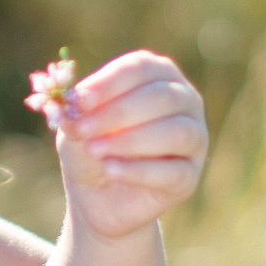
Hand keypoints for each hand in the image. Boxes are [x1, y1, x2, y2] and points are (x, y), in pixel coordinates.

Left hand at [30, 49, 206, 239]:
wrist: (99, 198)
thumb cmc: (92, 147)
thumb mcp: (77, 126)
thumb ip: (77, 113)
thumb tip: (71, 103)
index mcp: (157, 74)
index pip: (140, 67)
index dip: (109, 83)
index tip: (79, 100)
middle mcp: (184, 100)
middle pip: (161, 96)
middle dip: (117, 112)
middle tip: (83, 129)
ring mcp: (194, 137)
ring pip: (175, 132)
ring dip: (130, 140)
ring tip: (95, 150)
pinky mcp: (189, 176)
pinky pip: (172, 171)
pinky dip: (138, 170)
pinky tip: (110, 170)